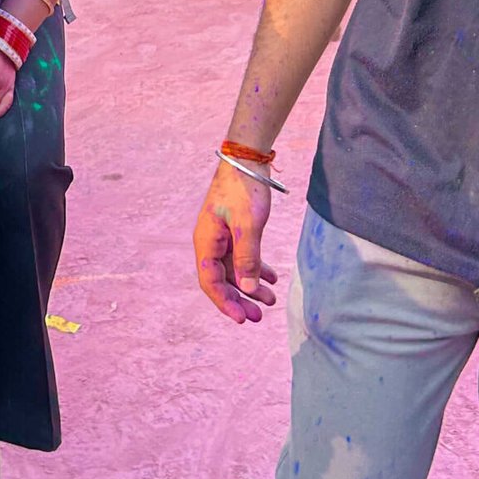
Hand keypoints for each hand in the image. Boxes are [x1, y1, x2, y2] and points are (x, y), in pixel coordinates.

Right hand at [192, 158, 278, 323]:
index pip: (210, 281)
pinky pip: (243, 257)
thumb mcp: (248, 224)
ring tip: (271, 300)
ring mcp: (222, 237)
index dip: (225, 302)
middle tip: (259, 317)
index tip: (243, 318)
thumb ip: (248, 256)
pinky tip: (272, 278)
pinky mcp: (234, 231)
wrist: (247, 160)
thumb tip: (247, 288)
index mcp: (206, 240)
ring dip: (250, 287)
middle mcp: (210, 242)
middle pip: (221, 280)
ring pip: (234, 270)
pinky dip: (256, 269)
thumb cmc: (244, 188)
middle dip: (239, 299)